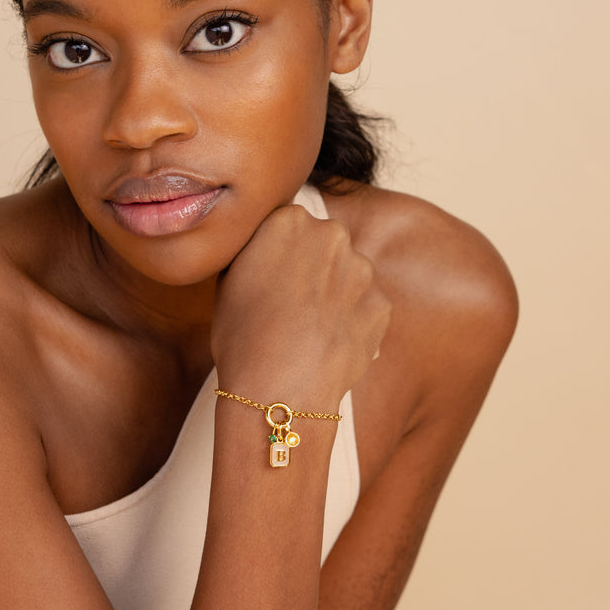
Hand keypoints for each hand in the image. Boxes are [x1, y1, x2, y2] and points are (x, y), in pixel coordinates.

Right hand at [211, 204, 389, 408]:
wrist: (279, 389)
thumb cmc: (243, 337)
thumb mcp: (228, 280)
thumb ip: (255, 250)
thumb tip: (267, 250)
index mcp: (288, 220)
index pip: (288, 223)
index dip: (279, 252)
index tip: (271, 277)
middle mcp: (331, 234)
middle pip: (323, 243)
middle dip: (312, 266)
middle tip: (290, 304)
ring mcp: (362, 269)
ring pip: (348, 274)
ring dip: (334, 294)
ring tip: (308, 330)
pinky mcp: (382, 304)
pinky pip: (366, 306)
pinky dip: (351, 322)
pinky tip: (327, 344)